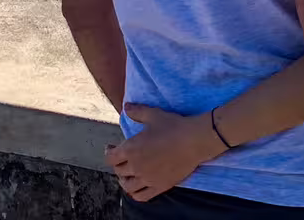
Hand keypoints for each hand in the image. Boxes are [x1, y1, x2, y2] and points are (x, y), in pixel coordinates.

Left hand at [106, 105, 221, 201]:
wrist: (194, 140)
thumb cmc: (174, 126)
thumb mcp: (154, 115)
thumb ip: (137, 112)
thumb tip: (126, 107)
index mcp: (131, 149)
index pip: (111, 157)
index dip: (109, 153)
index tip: (111, 149)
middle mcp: (136, 166)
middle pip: (119, 171)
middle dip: (118, 165)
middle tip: (122, 160)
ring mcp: (147, 178)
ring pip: (127, 186)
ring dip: (124, 181)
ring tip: (127, 176)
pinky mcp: (159, 186)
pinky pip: (141, 196)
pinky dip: (135, 193)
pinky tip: (137, 188)